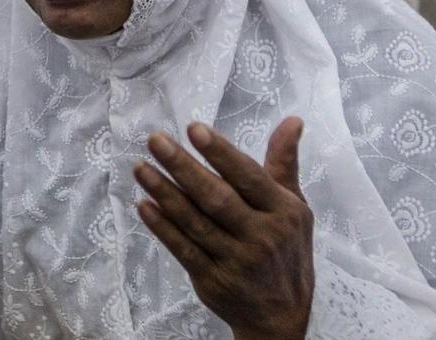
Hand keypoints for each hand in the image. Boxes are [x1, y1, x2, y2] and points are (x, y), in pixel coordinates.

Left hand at [134, 118, 313, 339]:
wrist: (282, 315)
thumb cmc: (286, 249)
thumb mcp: (295, 206)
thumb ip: (284, 163)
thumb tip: (292, 120)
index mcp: (282, 211)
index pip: (248, 176)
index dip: (221, 153)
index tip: (194, 129)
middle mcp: (260, 235)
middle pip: (216, 198)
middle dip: (184, 167)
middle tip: (156, 141)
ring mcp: (235, 260)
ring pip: (195, 222)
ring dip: (165, 193)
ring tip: (140, 167)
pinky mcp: (212, 279)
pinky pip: (184, 249)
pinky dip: (163, 228)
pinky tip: (145, 205)